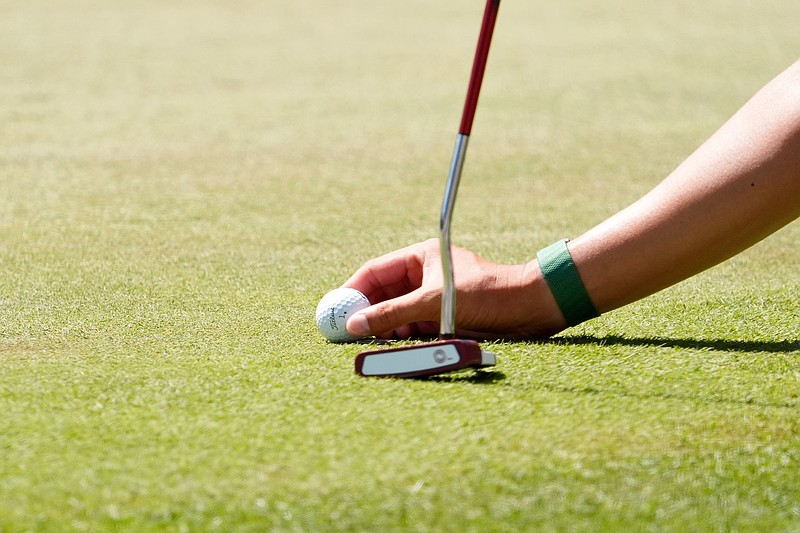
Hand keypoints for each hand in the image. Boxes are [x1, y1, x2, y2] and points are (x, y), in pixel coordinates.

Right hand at [342, 238, 564, 339]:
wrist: (530, 310)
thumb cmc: (488, 294)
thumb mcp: (434, 302)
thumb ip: (393, 313)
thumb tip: (355, 325)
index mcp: (420, 257)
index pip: (375, 272)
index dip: (353, 291)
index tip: (335, 310)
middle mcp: (424, 276)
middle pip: (383, 295)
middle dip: (365, 313)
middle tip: (344, 333)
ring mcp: (433, 299)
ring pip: (397, 315)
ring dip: (384, 328)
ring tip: (368, 342)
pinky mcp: (443, 319)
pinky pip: (413, 328)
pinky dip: (402, 338)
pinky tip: (393, 346)